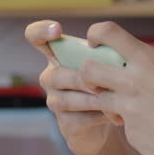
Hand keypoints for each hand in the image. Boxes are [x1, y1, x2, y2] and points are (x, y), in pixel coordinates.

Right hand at [24, 20, 122, 154]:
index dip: (41, 31)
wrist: (107, 121)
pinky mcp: (65, 124)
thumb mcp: (108, 65)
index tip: (57, 29)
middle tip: (103, 84)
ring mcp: (54, 102)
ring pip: (67, 100)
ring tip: (116, 100)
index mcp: (58, 56)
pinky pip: (79, 119)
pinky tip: (116, 115)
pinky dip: (100, 116)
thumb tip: (117, 53)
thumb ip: (105, 56)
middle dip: (82, 79)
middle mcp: (50, 77)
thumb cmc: (107, 84)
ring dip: (93, 100)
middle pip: (56, 75)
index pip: (36, 37)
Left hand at [75, 21, 153, 154]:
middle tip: (100, 79)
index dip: (96, 34)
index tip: (97, 43)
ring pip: (97, 99)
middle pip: (87, 70)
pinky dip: (131, 124)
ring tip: (127, 105)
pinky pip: (121, 123)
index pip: (109, 33)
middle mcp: (133, 83)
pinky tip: (152, 128)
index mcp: (150, 62)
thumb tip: (153, 64)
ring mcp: (129, 110)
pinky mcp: (130, 133)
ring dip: (106, 101)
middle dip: (88, 73)